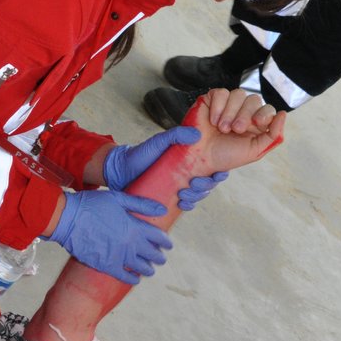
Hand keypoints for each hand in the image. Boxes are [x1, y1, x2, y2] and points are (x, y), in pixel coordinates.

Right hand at [46, 188, 171, 283]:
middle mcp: (131, 244)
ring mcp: (119, 256)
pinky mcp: (106, 266)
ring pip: (142, 268)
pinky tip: (135, 279)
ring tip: (150, 269)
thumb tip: (163, 209)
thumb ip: (141, 204)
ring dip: (149, 269)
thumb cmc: (92, 205)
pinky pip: (125, 277)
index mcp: (135, 226)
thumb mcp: (118, 198)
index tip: (168, 244)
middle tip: (160, 258)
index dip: (165, 242)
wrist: (68, 219)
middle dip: (159, 257)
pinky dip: (133, 279)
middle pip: (153, 254)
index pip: (159, 237)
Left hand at [104, 127, 225, 212]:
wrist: (120, 170)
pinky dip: (188, 206)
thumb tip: (197, 134)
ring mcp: (180, 187)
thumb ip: (175, 135)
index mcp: (190, 160)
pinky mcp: (170, 199)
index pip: (213, 167)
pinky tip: (182, 204)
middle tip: (193, 183)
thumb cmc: (140, 154)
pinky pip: (186, 205)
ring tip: (183, 194)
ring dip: (196, 197)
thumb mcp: (158, 142)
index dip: (220, 172)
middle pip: (208, 183)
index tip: (218, 173)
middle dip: (205, 186)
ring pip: (198, 195)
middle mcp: (188, 173)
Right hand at [185, 89, 285, 172]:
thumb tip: (283, 114)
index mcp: (255, 123)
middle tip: (235, 130)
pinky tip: (212, 120)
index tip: (256, 123)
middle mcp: (242, 111)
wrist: (200, 158)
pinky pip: (221, 92)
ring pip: (238, 94)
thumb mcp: (255, 151)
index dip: (264, 113)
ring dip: (230, 112)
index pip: (267, 108)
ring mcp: (227, 104)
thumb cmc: (225, 156)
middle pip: (254, 99)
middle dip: (245, 115)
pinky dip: (218, 107)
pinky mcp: (212, 99)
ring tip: (222, 128)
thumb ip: (273, 135)